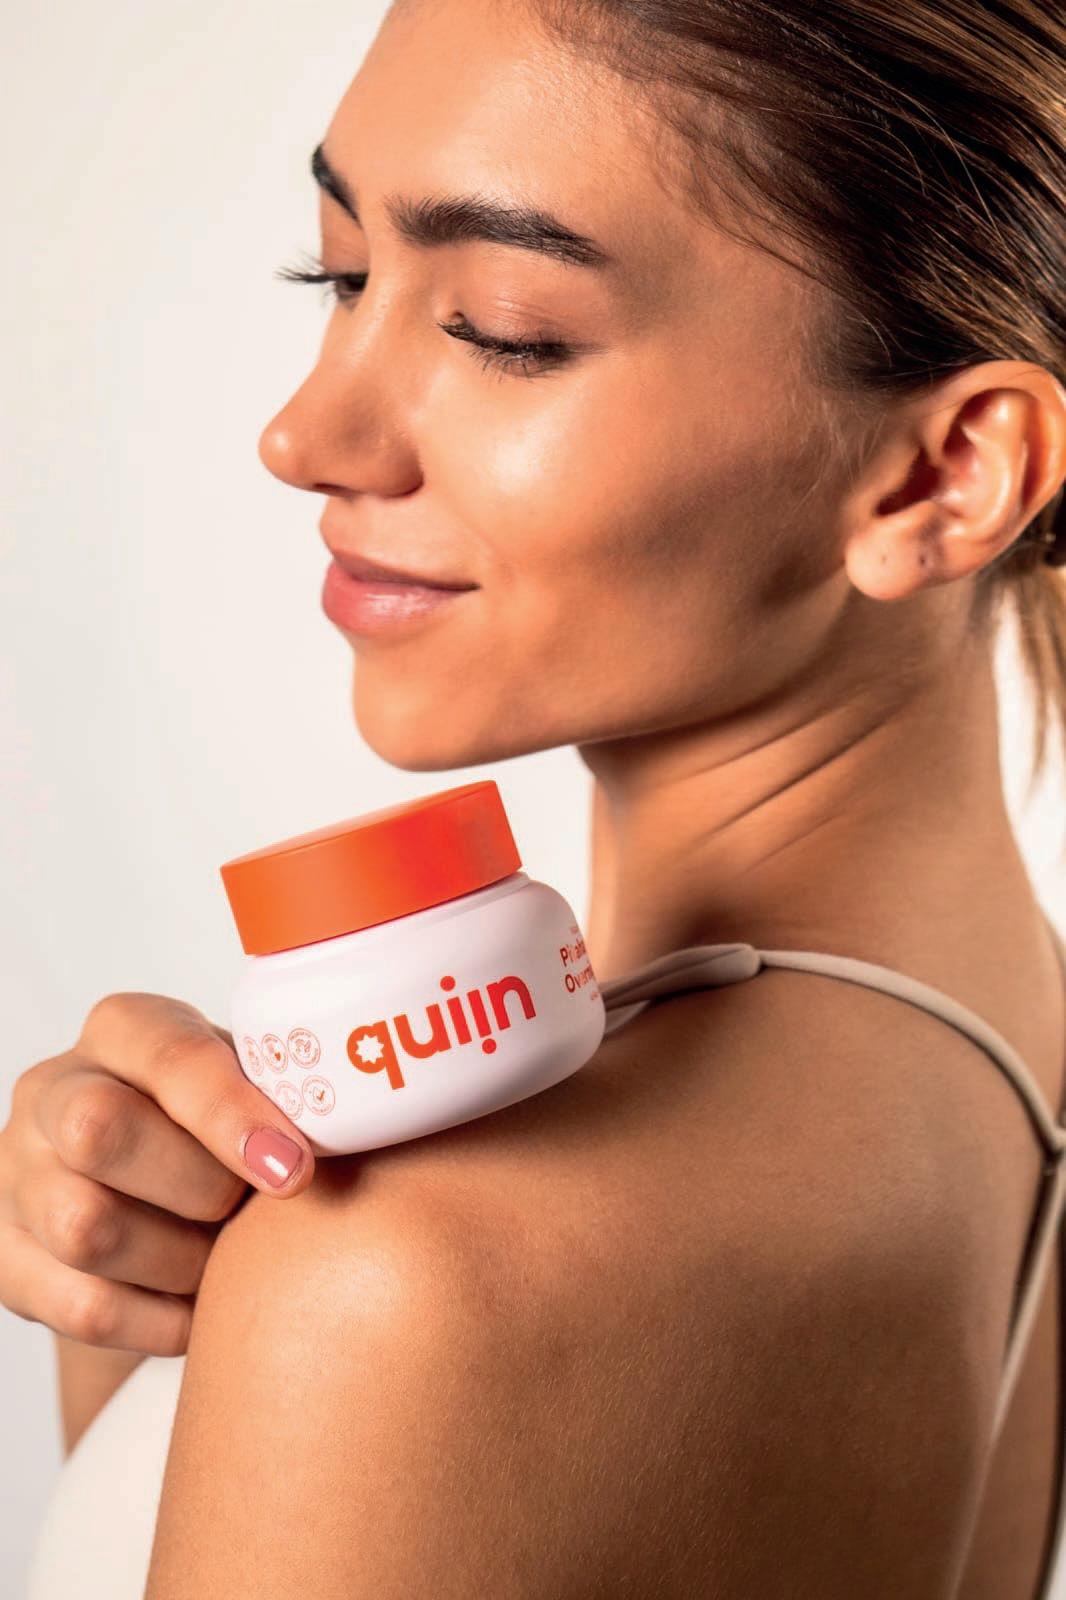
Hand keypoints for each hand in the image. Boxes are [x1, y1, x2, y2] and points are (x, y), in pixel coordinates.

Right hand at [0, 992, 315, 1354]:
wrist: (163, 1198)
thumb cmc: (232, 1133)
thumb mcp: (261, 1088)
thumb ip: (298, 1093)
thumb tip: (379, 1117)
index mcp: (125, 1029)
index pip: (167, 1057)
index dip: (231, 1115)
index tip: (295, 1169)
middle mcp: (53, 1090)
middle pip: (98, 1131)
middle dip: (196, 1185)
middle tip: (245, 1210)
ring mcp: (17, 1174)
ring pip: (86, 1226)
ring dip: (180, 1258)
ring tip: (223, 1257)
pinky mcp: (5, 1258)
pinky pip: (83, 1305)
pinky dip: (160, 1318)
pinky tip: (199, 1305)